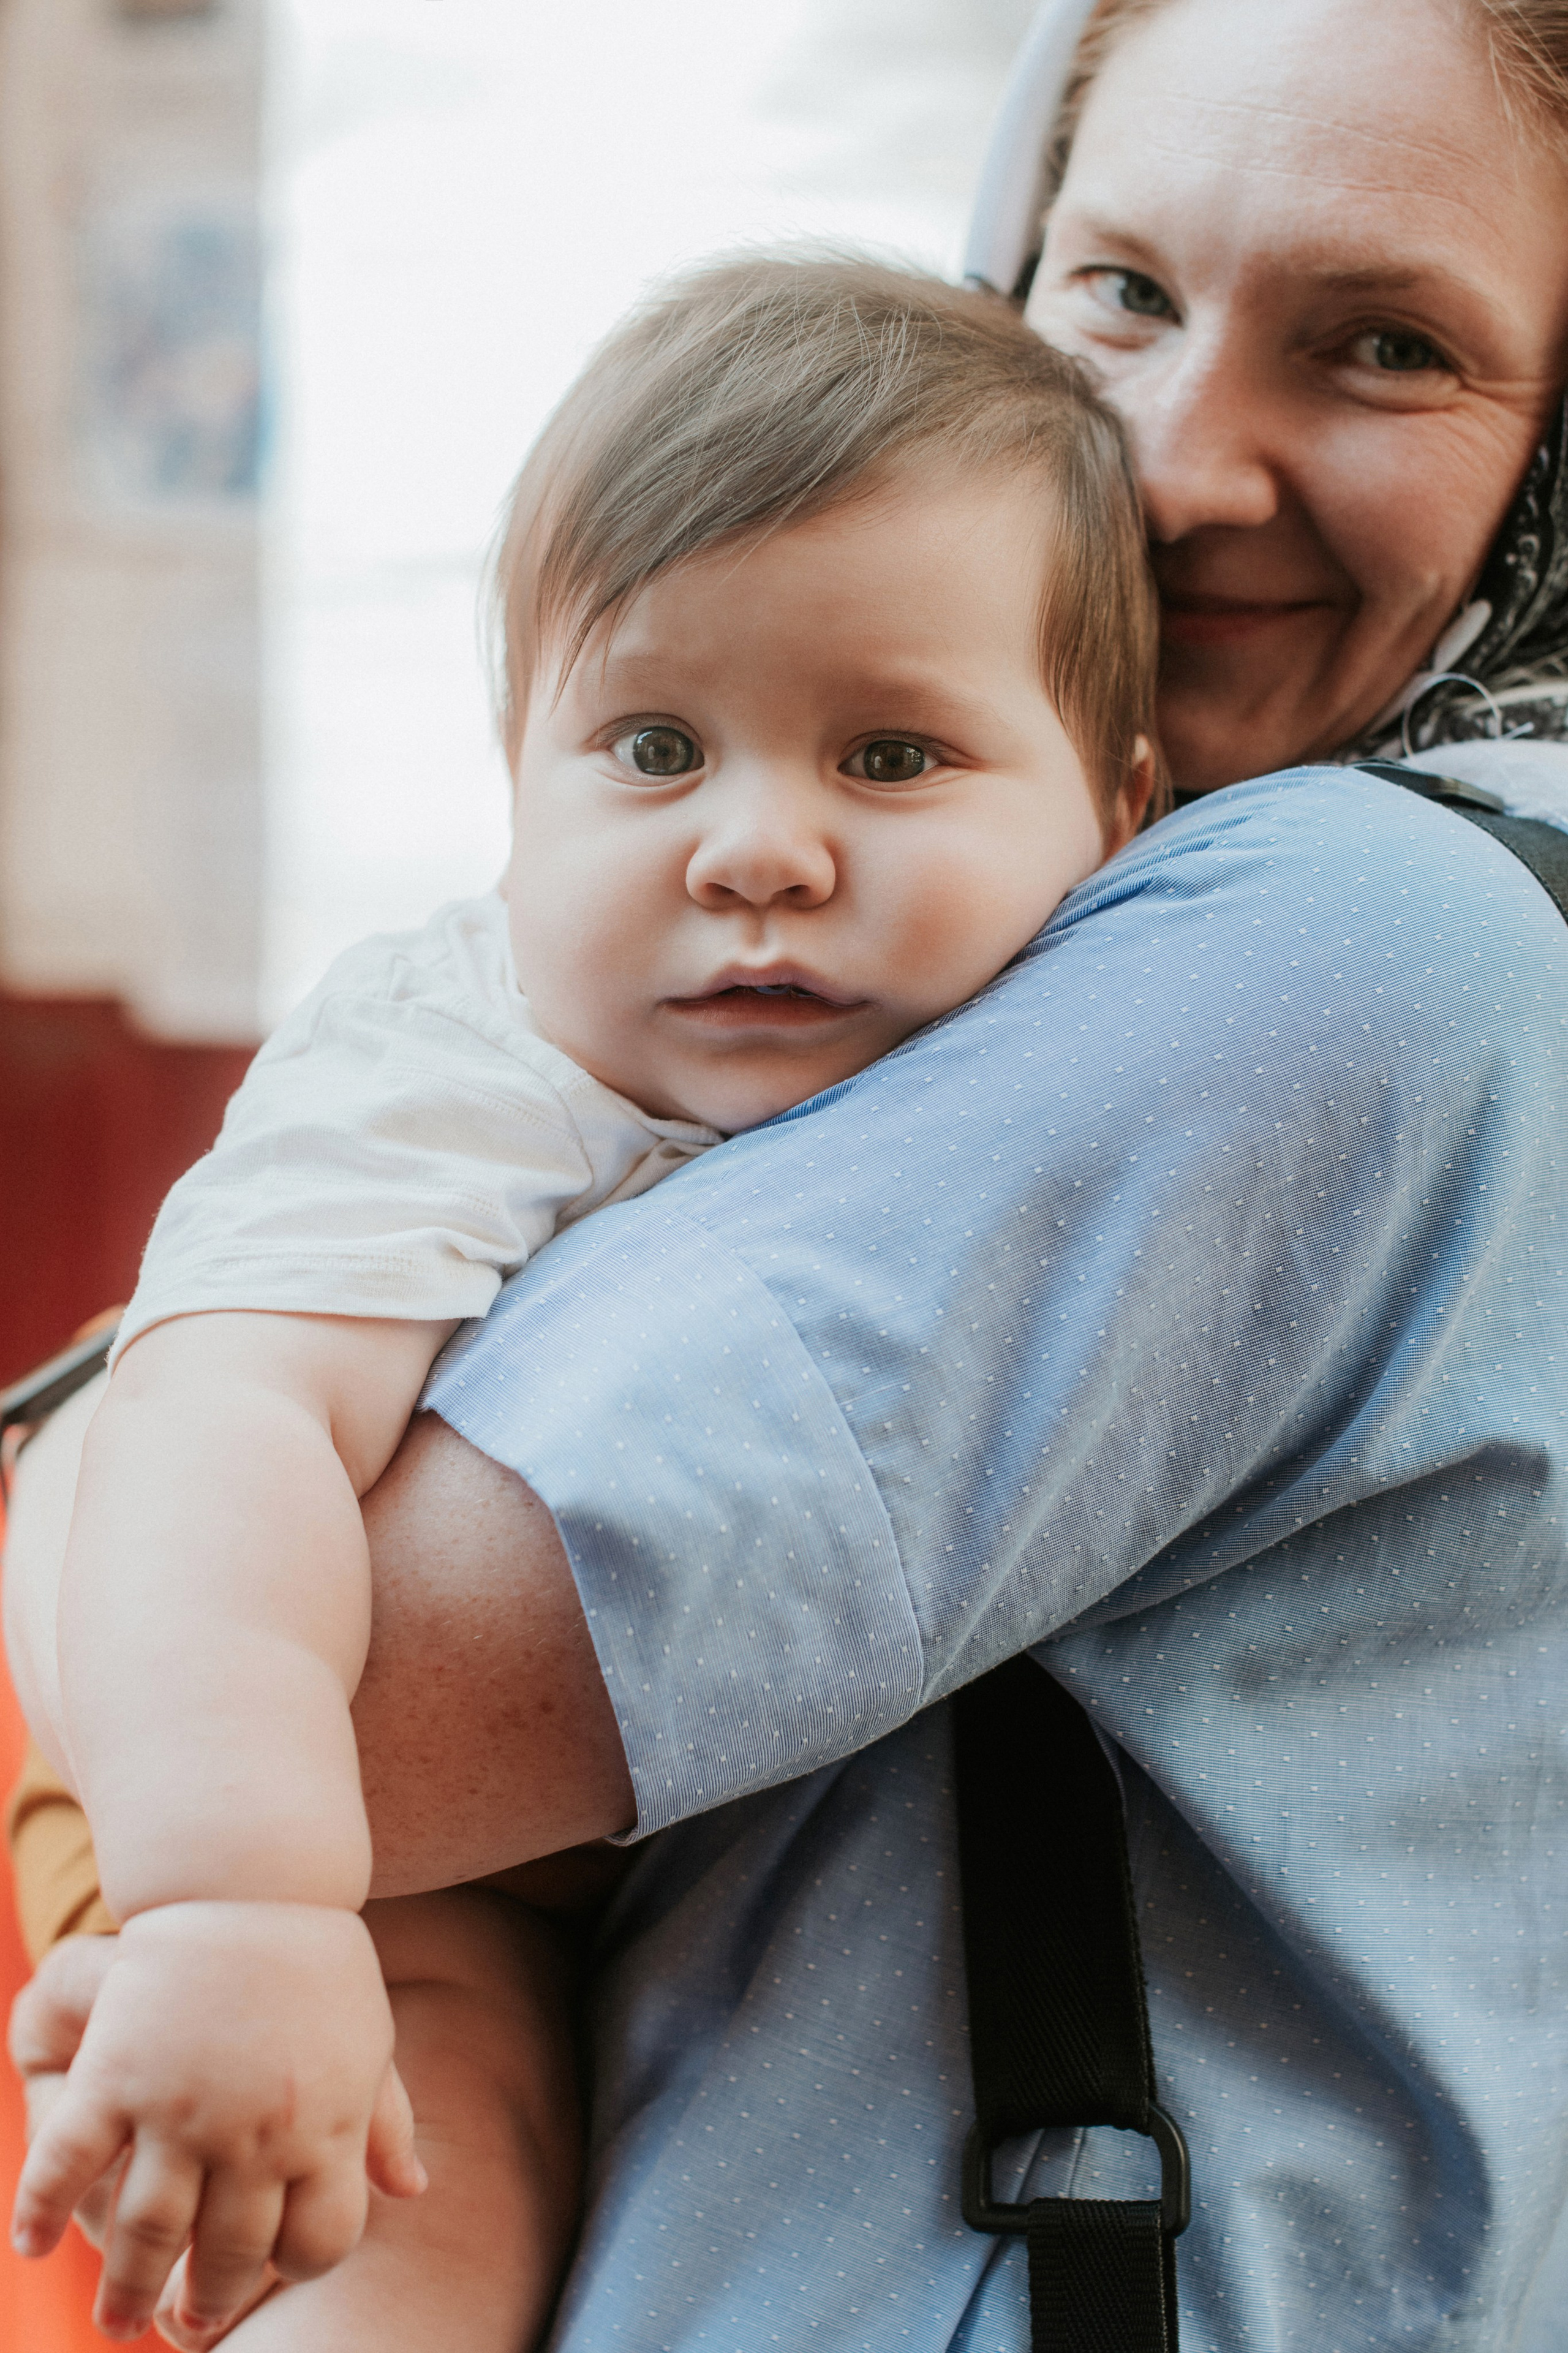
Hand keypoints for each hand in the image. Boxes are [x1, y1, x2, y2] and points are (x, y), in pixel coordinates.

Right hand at [10, 1902, 424, 2343]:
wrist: (250, 1880)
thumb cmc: (315, 1962)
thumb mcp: (368, 2039)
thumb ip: (385, 2121)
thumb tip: (413, 2190)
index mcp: (325, 2125)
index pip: (319, 2240)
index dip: (296, 2269)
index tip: (274, 2278)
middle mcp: (256, 2131)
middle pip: (232, 2254)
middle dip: (206, 2300)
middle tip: (181, 2326)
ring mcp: (183, 2106)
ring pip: (149, 2233)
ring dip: (125, 2289)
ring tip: (115, 2321)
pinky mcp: (119, 2074)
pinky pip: (70, 2160)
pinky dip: (43, 2208)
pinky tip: (30, 2244)